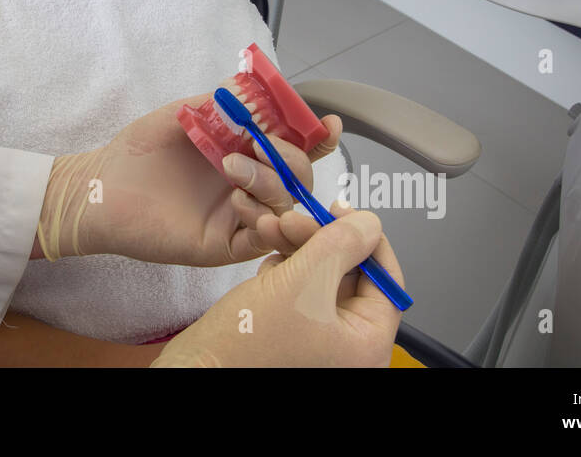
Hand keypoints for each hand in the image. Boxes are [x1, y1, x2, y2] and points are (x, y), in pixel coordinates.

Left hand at [35, 93, 329, 265]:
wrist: (99, 188)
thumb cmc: (137, 153)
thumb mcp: (181, 115)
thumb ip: (219, 104)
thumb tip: (252, 86)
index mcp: (245, 154)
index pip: (294, 147)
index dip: (316, 137)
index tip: (328, 123)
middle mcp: (249, 186)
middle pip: (299, 178)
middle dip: (290, 159)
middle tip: (261, 146)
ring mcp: (238, 217)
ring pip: (285, 207)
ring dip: (270, 184)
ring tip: (231, 168)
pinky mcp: (223, 246)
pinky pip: (260, 240)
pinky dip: (261, 221)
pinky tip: (239, 203)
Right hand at [150, 202, 403, 366]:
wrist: (195, 370)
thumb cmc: (247, 345)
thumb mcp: (301, 283)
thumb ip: (341, 245)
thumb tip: (370, 223)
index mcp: (366, 345)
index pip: (385, 281)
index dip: (366, 240)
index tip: (344, 211)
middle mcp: (348, 347)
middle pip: (350, 275)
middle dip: (320, 239)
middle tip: (293, 217)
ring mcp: (319, 342)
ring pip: (322, 278)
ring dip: (298, 247)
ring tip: (270, 228)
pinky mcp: (293, 335)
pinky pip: (301, 292)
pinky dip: (286, 268)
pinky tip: (267, 257)